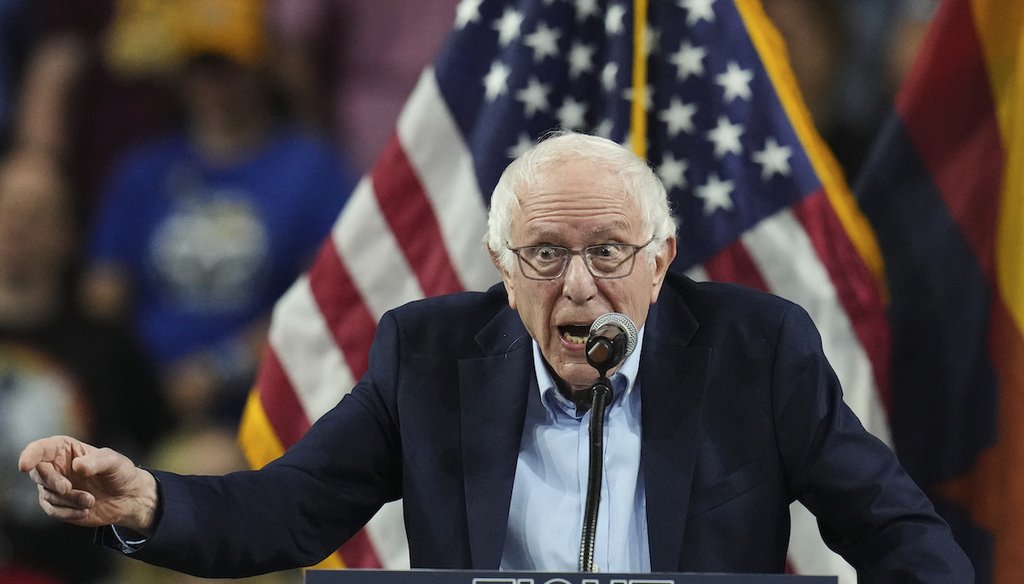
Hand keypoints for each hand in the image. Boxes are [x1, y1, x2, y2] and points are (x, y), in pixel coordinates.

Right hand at [18, 435, 158, 533]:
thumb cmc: (120, 473)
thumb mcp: (114, 462)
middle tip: (68, 488)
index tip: (25, 465)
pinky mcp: (59, 505)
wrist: (128, 498)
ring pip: (47, 494)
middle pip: (38, 473)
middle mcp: (56, 467)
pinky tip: (85, 511)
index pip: (41, 449)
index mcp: (66, 449)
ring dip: (68, 500)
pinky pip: (52, 511)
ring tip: (90, 501)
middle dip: (52, 482)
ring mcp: (56, 487)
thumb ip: (96, 462)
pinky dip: (67, 512)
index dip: (30, 455)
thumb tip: (77, 465)